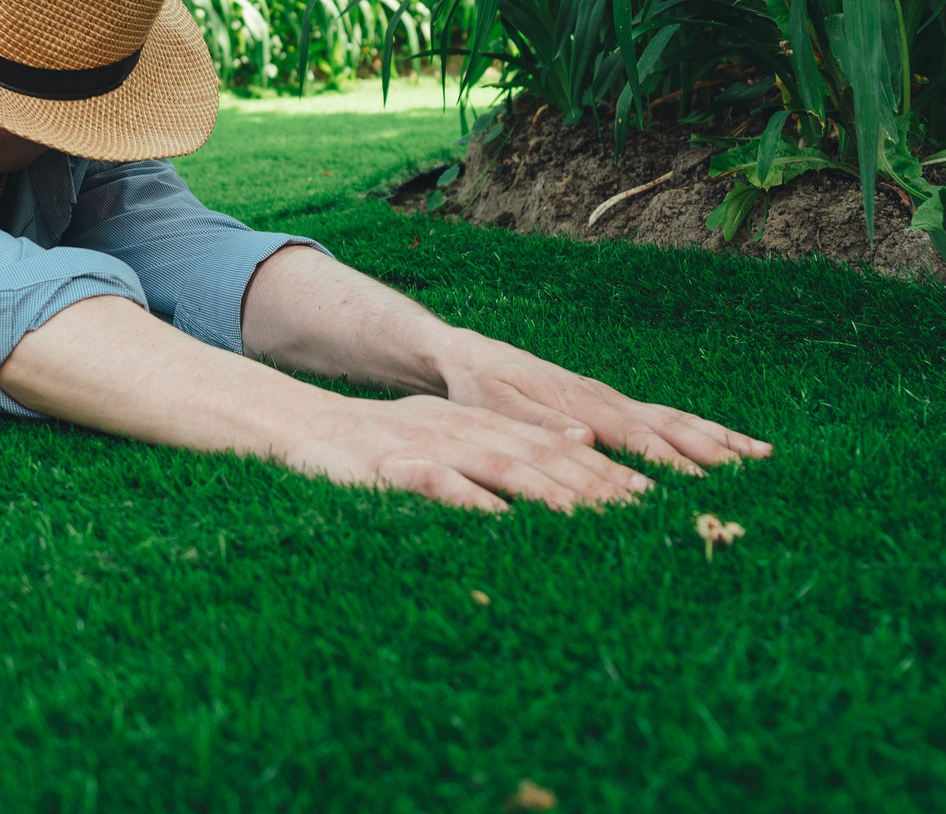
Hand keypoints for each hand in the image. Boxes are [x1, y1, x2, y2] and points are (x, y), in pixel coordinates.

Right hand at [285, 394, 658, 512]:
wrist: (301, 428)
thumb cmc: (378, 448)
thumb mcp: (444, 442)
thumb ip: (496, 452)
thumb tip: (556, 465)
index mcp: (477, 427)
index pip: (550, 447)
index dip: (599, 469)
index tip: (644, 497)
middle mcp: (462, 431)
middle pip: (537, 455)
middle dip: (590, 481)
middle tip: (637, 510)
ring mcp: (428, 447)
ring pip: (497, 465)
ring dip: (545, 490)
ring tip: (587, 515)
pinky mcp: (390, 469)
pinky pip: (435, 484)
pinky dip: (469, 500)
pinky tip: (499, 519)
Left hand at [440, 339, 770, 475]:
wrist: (471, 357)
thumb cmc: (480, 388)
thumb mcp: (496, 408)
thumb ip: (539, 425)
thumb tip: (587, 440)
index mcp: (580, 404)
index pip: (633, 435)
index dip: (665, 461)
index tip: (697, 484)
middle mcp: (606, 399)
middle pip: (669, 426)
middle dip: (712, 451)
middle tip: (755, 475)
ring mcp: (614, 401)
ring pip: (677, 420)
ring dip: (720, 439)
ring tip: (765, 458)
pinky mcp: (615, 406)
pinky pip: (667, 419)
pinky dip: (704, 431)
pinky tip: (732, 446)